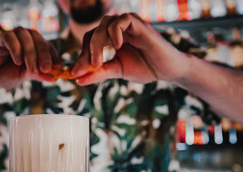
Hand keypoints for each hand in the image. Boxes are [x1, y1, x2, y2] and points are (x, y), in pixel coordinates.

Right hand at [0, 27, 59, 89]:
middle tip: (46, 69)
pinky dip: (16, 49)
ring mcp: (14, 37)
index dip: (55, 57)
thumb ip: (39, 74)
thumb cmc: (7, 75)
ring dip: (31, 54)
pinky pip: (11, 38)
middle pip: (40, 40)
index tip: (59, 69)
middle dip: (44, 56)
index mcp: (35, 47)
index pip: (49, 47)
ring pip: (27, 37)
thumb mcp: (26, 75)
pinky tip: (17, 62)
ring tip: (31, 69)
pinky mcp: (1, 38)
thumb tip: (55, 77)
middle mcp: (26, 39)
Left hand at [71, 13, 190, 84]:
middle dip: (86, 52)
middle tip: (84, 68)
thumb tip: (78, 80)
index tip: (75, 73)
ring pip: (103, 24)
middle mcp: (117, 29)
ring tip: (98, 61)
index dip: (81, 56)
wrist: (167, 70)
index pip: (89, 41)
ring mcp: (127, 24)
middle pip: (93, 32)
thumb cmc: (145, 68)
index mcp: (110, 38)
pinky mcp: (138, 23)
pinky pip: (120, 20)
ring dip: (97, 43)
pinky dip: (114, 32)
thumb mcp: (117, 71)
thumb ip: (98, 73)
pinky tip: (116, 47)